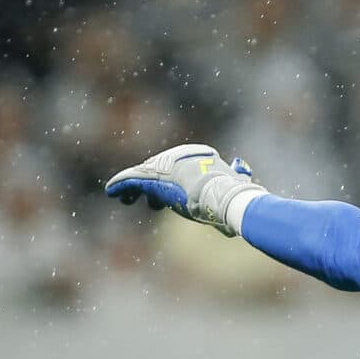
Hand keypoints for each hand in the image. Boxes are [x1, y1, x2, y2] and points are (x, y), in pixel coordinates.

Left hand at [103, 144, 267, 236]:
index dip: (173, 183)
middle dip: (151, 187)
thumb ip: (239, 178)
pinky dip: (120, 185)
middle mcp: (181, 156)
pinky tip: (110, 192)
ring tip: (124, 198)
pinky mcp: (151, 175)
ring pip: (143, 175)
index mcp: (201, 156)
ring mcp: (165, 165)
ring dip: (133, 187)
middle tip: (146, 202)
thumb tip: (249, 175)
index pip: (180, 168)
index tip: (169, 199)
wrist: (224, 196)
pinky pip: (130, 179)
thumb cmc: (235, 198)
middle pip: (160, 170)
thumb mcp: (238, 186)